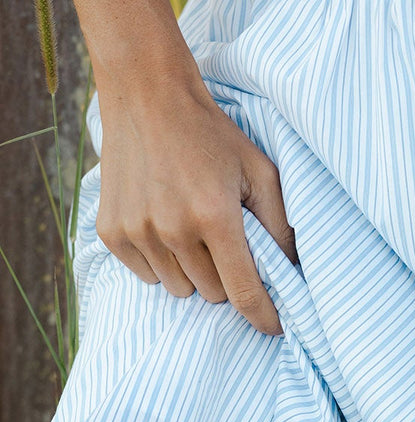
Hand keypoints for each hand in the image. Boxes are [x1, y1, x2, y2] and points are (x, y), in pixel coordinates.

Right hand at [95, 72, 296, 336]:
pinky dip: (160, 261)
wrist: (146, 95)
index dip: (263, 317)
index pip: (244, 293)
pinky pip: (148, 275)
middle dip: (225, 277)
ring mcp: (138, 232)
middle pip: (213, 294)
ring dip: (192, 271)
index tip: (274, 327)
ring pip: (180, 289)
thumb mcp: (260, 171)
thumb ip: (281, 226)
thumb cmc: (211, 135)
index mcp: (214, 216)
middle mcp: (173, 230)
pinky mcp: (112, 232)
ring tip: (191, 229)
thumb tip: (295, 273)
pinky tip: (163, 225)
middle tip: (223, 241)